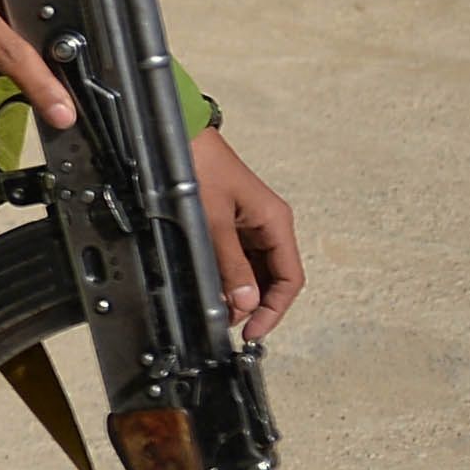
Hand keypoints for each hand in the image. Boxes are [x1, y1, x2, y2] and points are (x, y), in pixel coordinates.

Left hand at [191, 122, 303, 340]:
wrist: (180, 139)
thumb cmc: (200, 168)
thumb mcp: (213, 222)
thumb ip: (230, 265)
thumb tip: (246, 302)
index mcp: (275, 222)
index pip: (289, 279)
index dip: (274, 310)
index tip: (254, 331)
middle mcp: (268, 226)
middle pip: (273, 279)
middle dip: (255, 305)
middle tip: (230, 325)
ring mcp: (250, 226)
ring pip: (255, 272)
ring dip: (241, 293)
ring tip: (219, 310)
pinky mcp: (232, 225)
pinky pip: (238, 259)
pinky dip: (229, 277)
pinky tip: (214, 289)